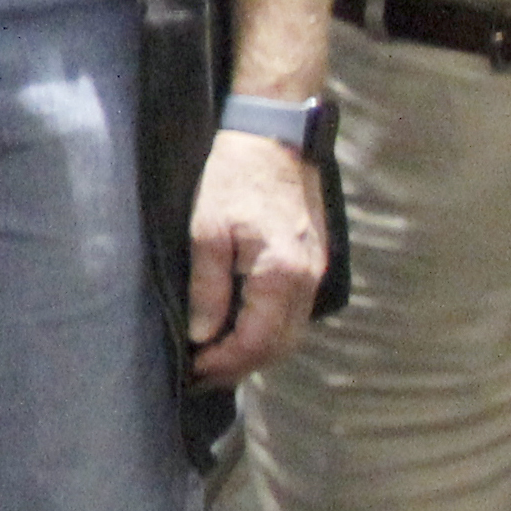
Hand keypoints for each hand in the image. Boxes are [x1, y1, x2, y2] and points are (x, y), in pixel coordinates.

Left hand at [188, 129, 330, 381]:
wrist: (272, 135)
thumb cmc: (232, 177)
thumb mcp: (205, 230)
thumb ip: (207, 288)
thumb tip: (202, 336)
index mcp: (282, 273)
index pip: (257, 341)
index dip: (225, 364)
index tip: (193, 372)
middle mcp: (309, 278)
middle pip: (281, 346)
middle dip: (241, 367)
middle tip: (201, 375)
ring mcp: (317, 271)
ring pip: (292, 333)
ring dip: (257, 352)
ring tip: (216, 359)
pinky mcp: (315, 262)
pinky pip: (295, 312)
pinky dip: (270, 330)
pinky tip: (240, 329)